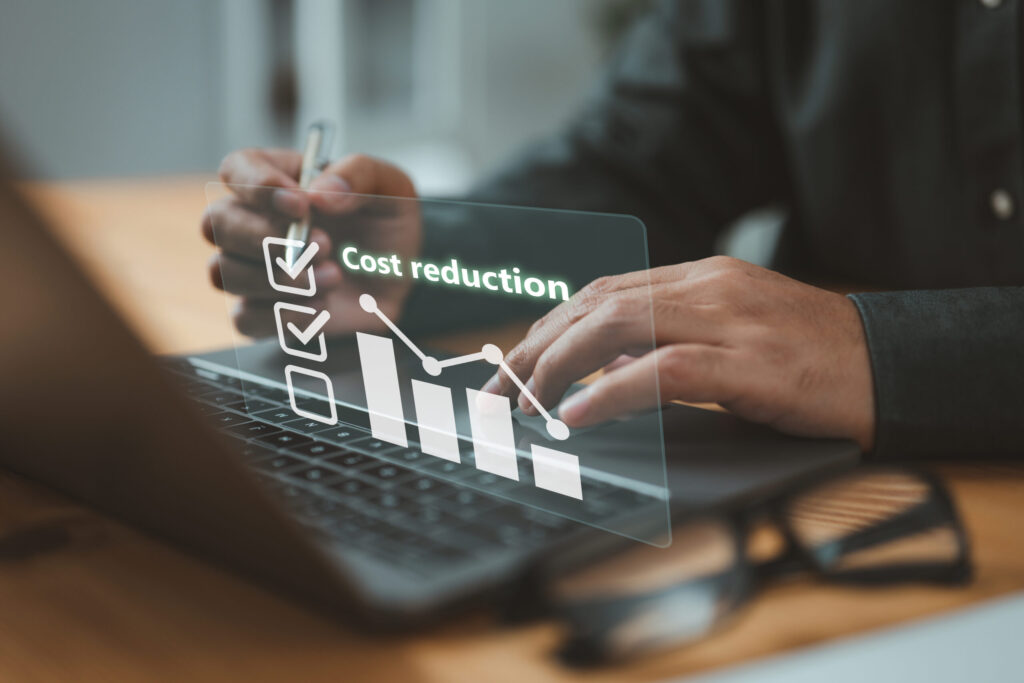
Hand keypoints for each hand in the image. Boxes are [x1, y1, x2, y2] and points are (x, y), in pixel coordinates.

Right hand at [201, 148, 419, 336]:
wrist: (403, 276)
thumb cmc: (386, 222)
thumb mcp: (390, 185)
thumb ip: (358, 175)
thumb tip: (319, 193)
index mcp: (276, 179)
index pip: (237, 170)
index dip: (258, 187)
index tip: (301, 205)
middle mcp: (253, 221)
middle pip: (216, 224)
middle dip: (267, 238)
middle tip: (324, 245)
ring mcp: (252, 268)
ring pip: (224, 273)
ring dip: (280, 278)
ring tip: (334, 276)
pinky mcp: (264, 311)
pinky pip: (245, 319)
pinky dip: (283, 316)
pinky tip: (321, 307)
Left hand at [487, 256, 875, 449]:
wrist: (892, 364)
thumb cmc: (810, 357)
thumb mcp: (732, 339)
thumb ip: (670, 345)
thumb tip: (607, 373)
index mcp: (699, 278)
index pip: (601, 293)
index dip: (547, 329)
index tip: (511, 365)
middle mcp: (707, 287)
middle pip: (595, 306)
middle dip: (534, 350)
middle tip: (496, 394)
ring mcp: (729, 319)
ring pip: (618, 328)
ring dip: (557, 368)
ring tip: (523, 406)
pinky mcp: (751, 363)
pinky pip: (666, 371)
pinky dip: (613, 392)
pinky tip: (576, 416)